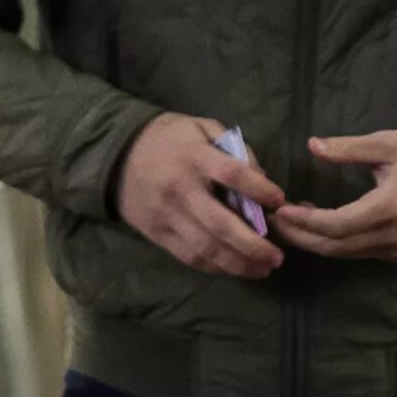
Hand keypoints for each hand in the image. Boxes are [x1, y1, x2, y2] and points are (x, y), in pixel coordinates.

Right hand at [115, 113, 285, 278]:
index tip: (280, 201)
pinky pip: (189, 256)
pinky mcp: (157, 233)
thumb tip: (261, 178)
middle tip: (278, 256)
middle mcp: (181, 189)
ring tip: (263, 269)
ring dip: (239, 263)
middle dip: (254, 245)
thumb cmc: (167, 139)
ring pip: (207, 248)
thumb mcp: (200, 127)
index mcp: (193, 157)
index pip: (233, 175)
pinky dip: (215, 267)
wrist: (116, 156)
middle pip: (222, 224)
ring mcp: (167, 215)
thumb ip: (233, 147)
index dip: (261, 190)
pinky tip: (234, 268)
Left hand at [272, 130, 396, 262]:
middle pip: (335, 246)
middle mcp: (391, 237)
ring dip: (315, 241)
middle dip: (301, 236)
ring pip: (345, 253)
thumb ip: (348, 149)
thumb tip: (312, 146)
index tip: (280, 209)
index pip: (335, 225)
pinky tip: (318, 224)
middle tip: (273, 220)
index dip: (304, 221)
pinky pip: (359, 253)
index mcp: (388, 209)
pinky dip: (335, 242)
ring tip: (289, 220)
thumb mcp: (387, 144)